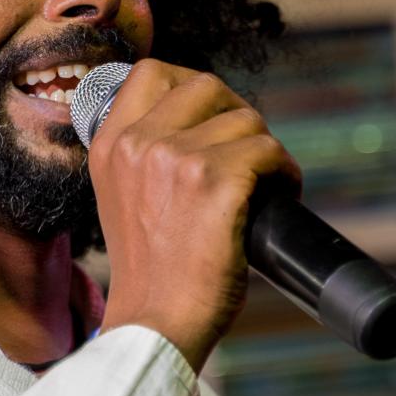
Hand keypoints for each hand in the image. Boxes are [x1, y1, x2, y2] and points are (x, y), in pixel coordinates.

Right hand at [89, 59, 301, 371]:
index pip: (150, 72)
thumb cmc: (150, 271)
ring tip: (266, 183)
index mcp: (110, 145)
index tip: (210, 115)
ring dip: (265, 149)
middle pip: (206, 85)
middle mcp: (138, 143)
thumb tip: (200, 121)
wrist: (155, 324)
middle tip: (247, 150)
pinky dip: (285, 172)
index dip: (190, 85)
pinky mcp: (215, 183)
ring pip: (246, 120)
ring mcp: (175, 159)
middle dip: (236, 112)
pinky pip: (268, 151)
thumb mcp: (122, 196)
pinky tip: (283, 194)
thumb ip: (144, 154)